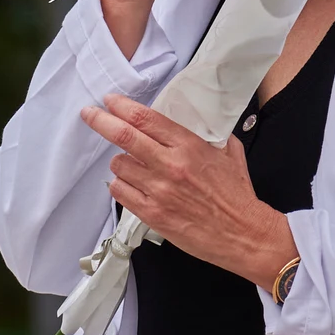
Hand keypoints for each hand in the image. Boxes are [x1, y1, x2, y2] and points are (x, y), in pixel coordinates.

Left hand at [81, 93, 295, 289]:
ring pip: (120, 166)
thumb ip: (207, 136)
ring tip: (132, 165)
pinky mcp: (153, 215)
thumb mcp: (228, 153)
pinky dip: (120, 186)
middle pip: (124, 137)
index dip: (122, 107)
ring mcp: (160, 191)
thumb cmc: (237, 196)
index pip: (146, 119)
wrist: (244, 234)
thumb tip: (194, 123)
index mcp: (189, 146)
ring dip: (120, 162)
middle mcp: (171, 165)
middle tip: (89, 114)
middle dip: (101, 121)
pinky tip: (130, 185)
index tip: (109, 101)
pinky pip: (121, 193)